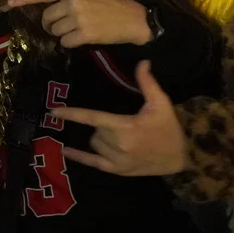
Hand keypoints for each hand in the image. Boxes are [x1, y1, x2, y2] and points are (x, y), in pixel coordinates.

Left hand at [6, 0, 150, 47]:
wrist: (133, 20)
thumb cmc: (111, 0)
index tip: (10, 2)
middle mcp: (72, 2)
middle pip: (47, 18)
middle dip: (53, 23)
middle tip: (68, 23)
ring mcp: (78, 18)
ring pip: (55, 31)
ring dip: (63, 34)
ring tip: (79, 28)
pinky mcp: (83, 34)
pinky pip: (65, 43)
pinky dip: (71, 43)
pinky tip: (84, 37)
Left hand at [51, 61, 188, 175]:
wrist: (179, 158)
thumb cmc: (169, 129)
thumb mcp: (161, 104)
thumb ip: (148, 83)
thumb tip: (142, 61)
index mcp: (125, 126)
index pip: (92, 118)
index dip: (72, 114)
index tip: (54, 111)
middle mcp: (118, 145)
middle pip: (95, 131)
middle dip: (102, 125)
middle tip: (120, 123)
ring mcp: (117, 160)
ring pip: (94, 144)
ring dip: (99, 138)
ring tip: (118, 136)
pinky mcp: (117, 171)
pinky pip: (93, 163)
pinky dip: (79, 157)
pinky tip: (65, 151)